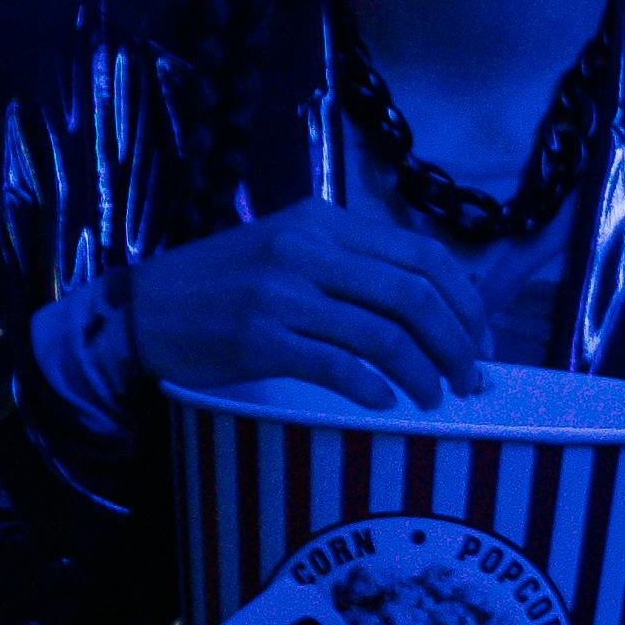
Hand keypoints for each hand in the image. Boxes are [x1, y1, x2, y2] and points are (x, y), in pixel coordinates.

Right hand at [127, 201, 487, 410]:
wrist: (143, 309)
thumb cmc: (227, 285)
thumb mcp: (293, 249)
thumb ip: (355, 266)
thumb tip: (436, 307)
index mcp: (325, 221)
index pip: (424, 255)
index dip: (467, 302)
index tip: (481, 340)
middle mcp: (308, 249)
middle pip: (415, 295)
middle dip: (457, 343)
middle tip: (470, 379)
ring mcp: (282, 293)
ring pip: (384, 334)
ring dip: (423, 373)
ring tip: (433, 397)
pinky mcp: (259, 337)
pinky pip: (338, 365)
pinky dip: (373, 388)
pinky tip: (384, 402)